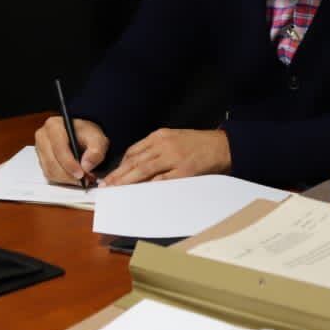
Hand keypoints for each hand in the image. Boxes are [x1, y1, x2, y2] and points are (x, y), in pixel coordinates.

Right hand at [34, 116, 107, 184]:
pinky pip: (49, 175)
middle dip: (69, 175)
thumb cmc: (87, 134)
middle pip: (52, 162)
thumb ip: (96, 151)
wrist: (82, 136)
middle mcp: (43, 136)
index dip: (70, 164)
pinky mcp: (41, 160)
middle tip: (84, 180)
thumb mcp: (97, 139)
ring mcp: (40, 149)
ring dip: (66, 179)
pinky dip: (62, 179)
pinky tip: (73, 177)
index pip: (59, 148)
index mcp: (54, 126)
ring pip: (50, 171)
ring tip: (81, 179)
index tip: (81, 174)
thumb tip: (86, 166)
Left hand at [101, 129, 231, 185]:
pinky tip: (140, 193)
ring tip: (116, 190)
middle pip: (135, 161)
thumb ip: (156, 149)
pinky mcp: (184, 171)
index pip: (134, 151)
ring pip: (145, 170)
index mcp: (160, 136)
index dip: (120, 164)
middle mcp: (164, 145)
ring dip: (128, 181)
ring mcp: (174, 158)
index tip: (111, 175)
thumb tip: (136, 165)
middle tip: (107, 185)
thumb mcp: (174, 139)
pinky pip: (163, 180)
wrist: (223, 146)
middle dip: (119, 174)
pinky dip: (149, 187)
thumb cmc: (198, 144)